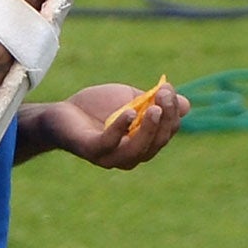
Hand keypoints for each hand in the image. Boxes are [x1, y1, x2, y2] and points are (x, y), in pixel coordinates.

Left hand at [23, 81, 189, 167]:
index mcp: (144, 143)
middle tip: (164, 95)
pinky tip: (129, 113)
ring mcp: (111, 157)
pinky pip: (110, 144)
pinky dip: (121, 130)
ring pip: (138, 150)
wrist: (61, 113)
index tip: (168, 89)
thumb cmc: (98, 107)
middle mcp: (131, 156)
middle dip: (165, 119)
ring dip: (149, 130)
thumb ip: (155, 102)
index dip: (171, 112)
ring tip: (153, 108)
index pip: (167, 132)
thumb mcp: (132, 100)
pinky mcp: (91, 151)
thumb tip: (187, 104)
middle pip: (156, 143)